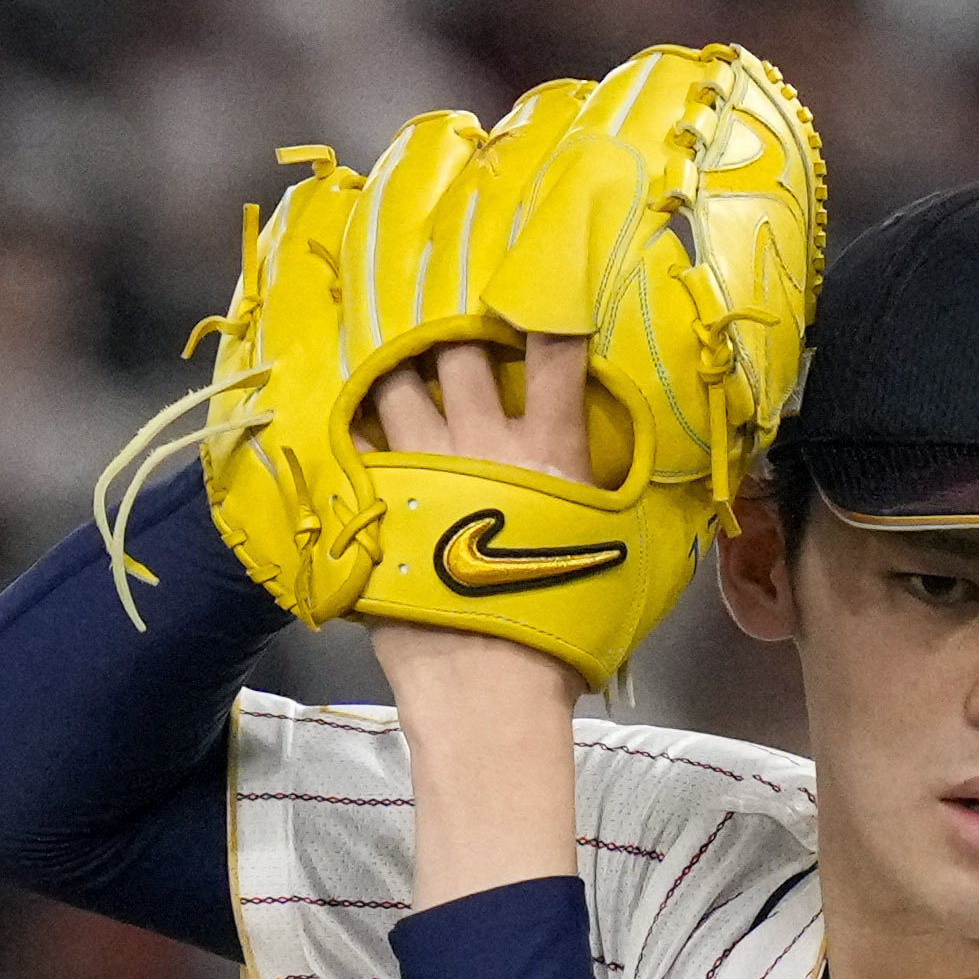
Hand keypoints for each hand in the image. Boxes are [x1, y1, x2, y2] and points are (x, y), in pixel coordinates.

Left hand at [369, 330, 597, 716]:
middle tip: (451, 333)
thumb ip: (619, 511)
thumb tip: (628, 491)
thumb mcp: (621, 568)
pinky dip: (354, 428)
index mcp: (554, 450)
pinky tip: (351, 425)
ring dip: (397, 370)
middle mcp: (486, 442)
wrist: (489, 689)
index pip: (558, 352)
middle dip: (456, 334)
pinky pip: (355, 442)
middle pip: (463, 351)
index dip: (549, 310)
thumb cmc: (565, 636)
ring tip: (394, 370)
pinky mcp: (377, 502)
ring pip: (397, 382)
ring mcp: (424, 467)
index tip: (540, 288)